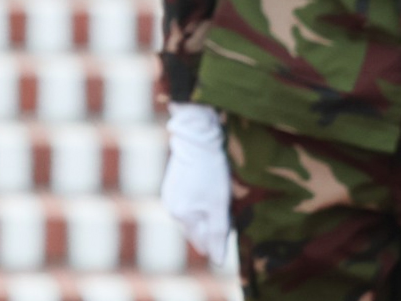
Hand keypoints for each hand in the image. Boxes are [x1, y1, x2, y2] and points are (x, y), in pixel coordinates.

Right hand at [160, 103, 230, 267]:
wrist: (196, 139)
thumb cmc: (212, 172)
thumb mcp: (219, 205)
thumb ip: (217, 233)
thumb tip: (217, 261)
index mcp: (183, 216)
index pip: (203, 244)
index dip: (219, 240)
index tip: (231, 226)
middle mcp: (172, 210)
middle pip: (196, 231)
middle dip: (211, 227)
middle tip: (227, 211)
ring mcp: (169, 197)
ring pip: (192, 218)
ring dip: (205, 215)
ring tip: (217, 198)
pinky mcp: (171, 186)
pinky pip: (187, 205)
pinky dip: (198, 203)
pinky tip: (207, 190)